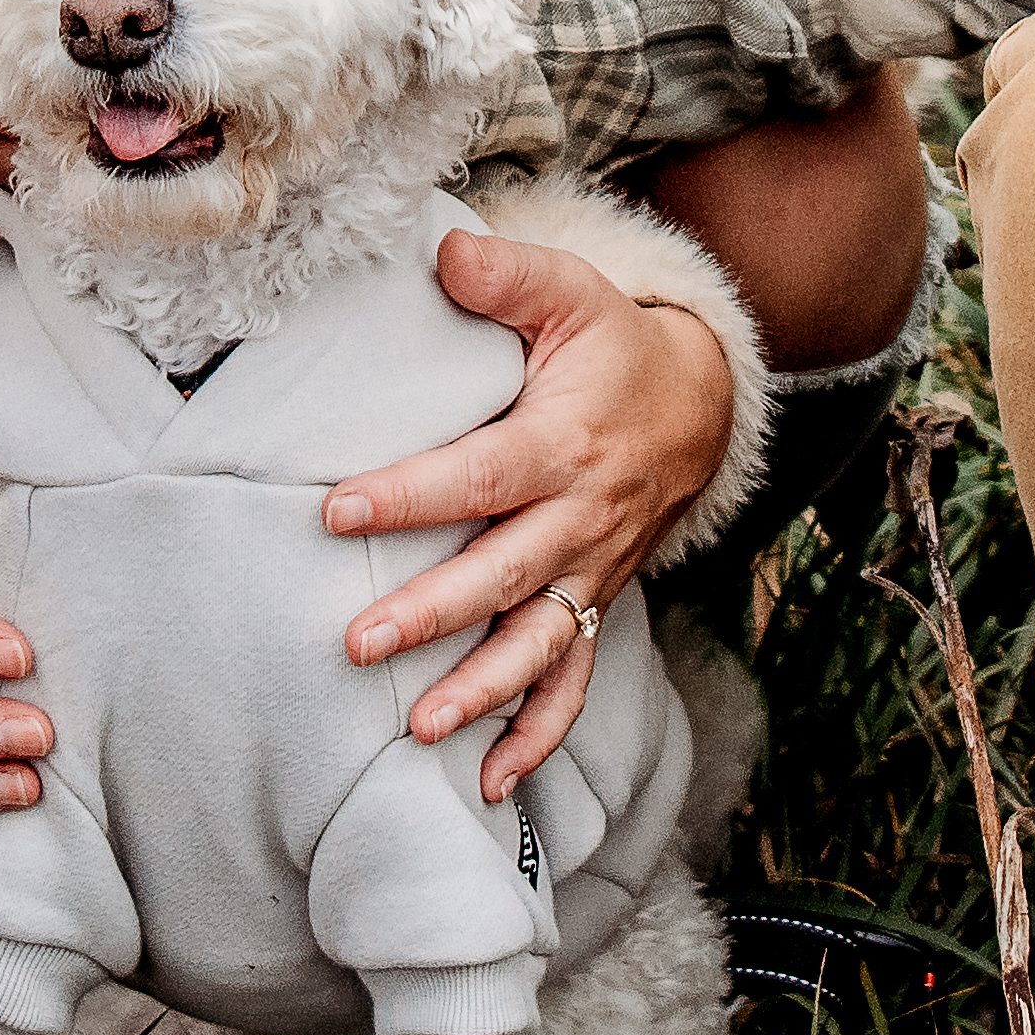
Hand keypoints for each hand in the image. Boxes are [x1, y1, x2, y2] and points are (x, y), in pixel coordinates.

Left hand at [322, 223, 732, 799]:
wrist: (698, 405)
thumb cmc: (613, 347)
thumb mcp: (574, 293)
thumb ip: (508, 276)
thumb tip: (442, 251)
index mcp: (565, 442)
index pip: (481, 476)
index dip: (410, 494)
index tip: (336, 511)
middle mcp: (582, 518)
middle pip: (503, 574)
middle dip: (432, 613)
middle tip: (358, 642)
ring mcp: (591, 572)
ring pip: (538, 644)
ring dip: (480, 691)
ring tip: (416, 727)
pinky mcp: (594, 604)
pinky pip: (573, 682)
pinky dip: (538, 736)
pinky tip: (490, 783)